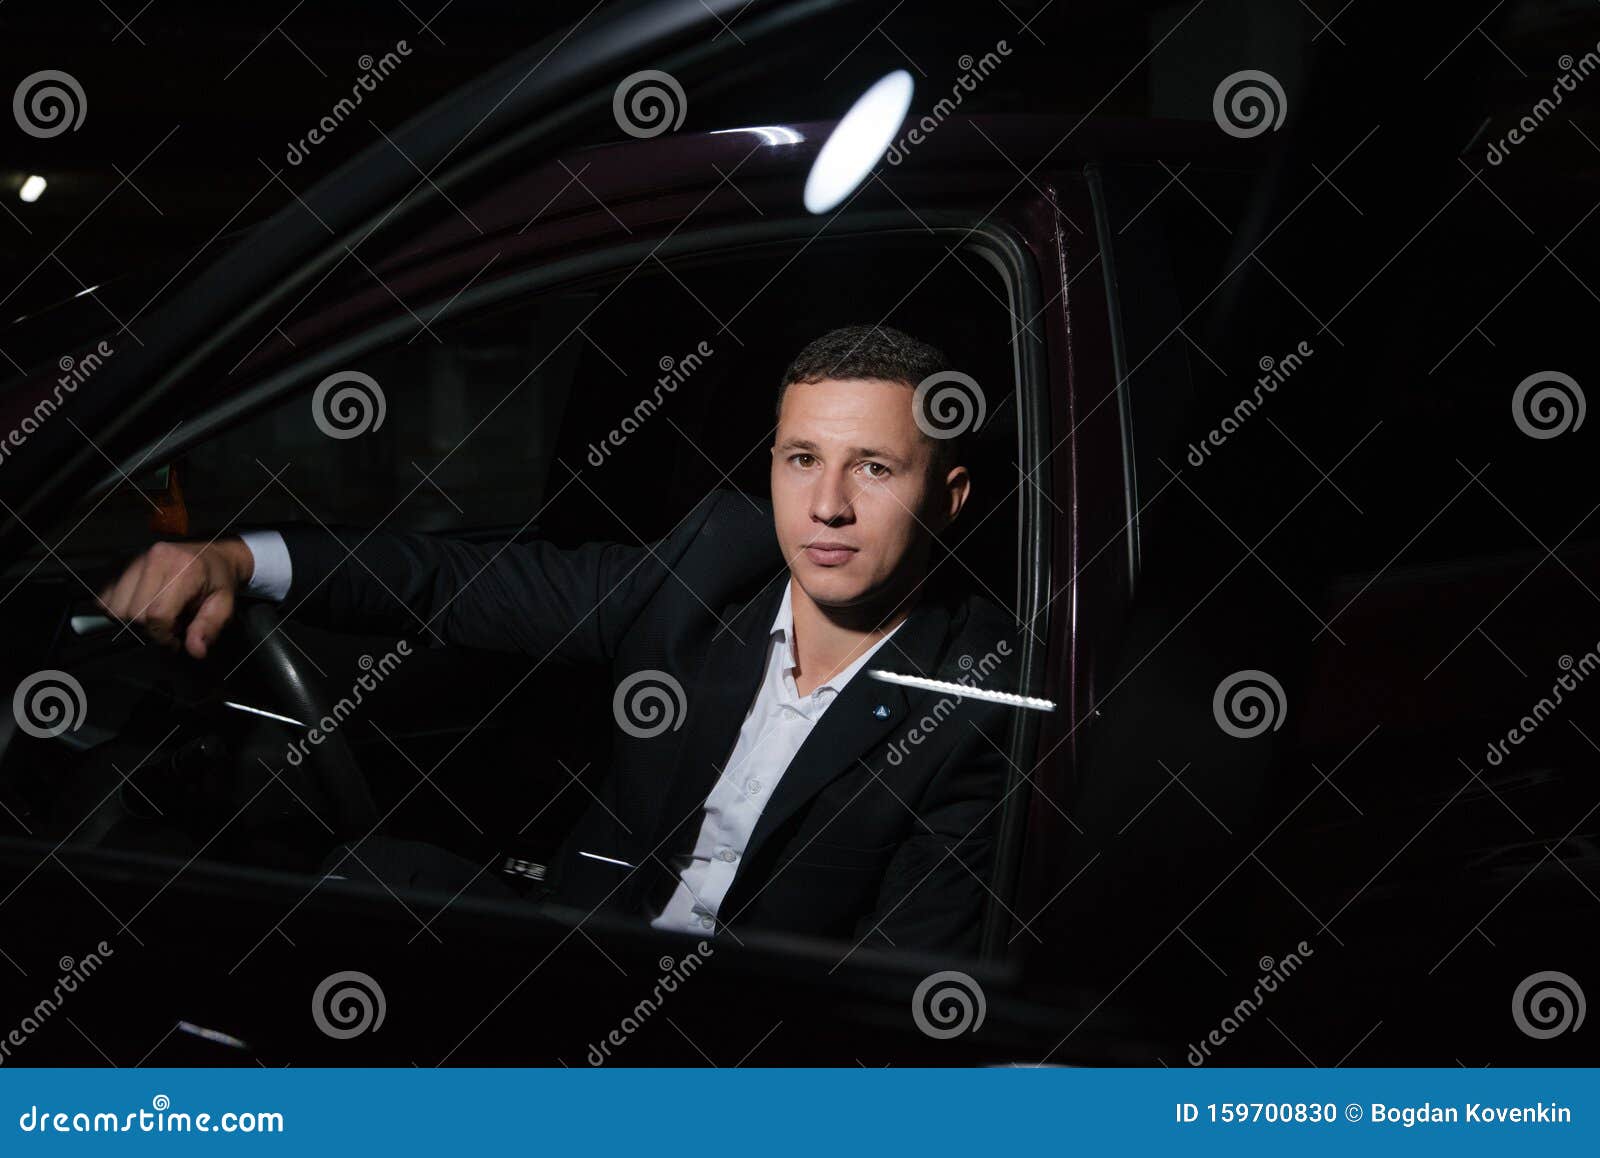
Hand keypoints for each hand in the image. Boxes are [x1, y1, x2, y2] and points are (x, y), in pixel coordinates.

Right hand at [95, 538, 254, 659]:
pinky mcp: (124, 564)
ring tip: (156, 616)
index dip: (163, 636)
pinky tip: (140, 607)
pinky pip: (105, 597)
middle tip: (169, 626)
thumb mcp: (224, 605)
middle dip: (149, 629)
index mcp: (184, 569)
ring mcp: (137, 559)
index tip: (175, 640)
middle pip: (133, 613)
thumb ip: (209, 627)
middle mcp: (156, 559)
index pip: (157, 614)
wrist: (213, 556)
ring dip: (132, 620)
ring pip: (115, 607)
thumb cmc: (217, 581)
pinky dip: (117, 608)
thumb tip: (196, 650)